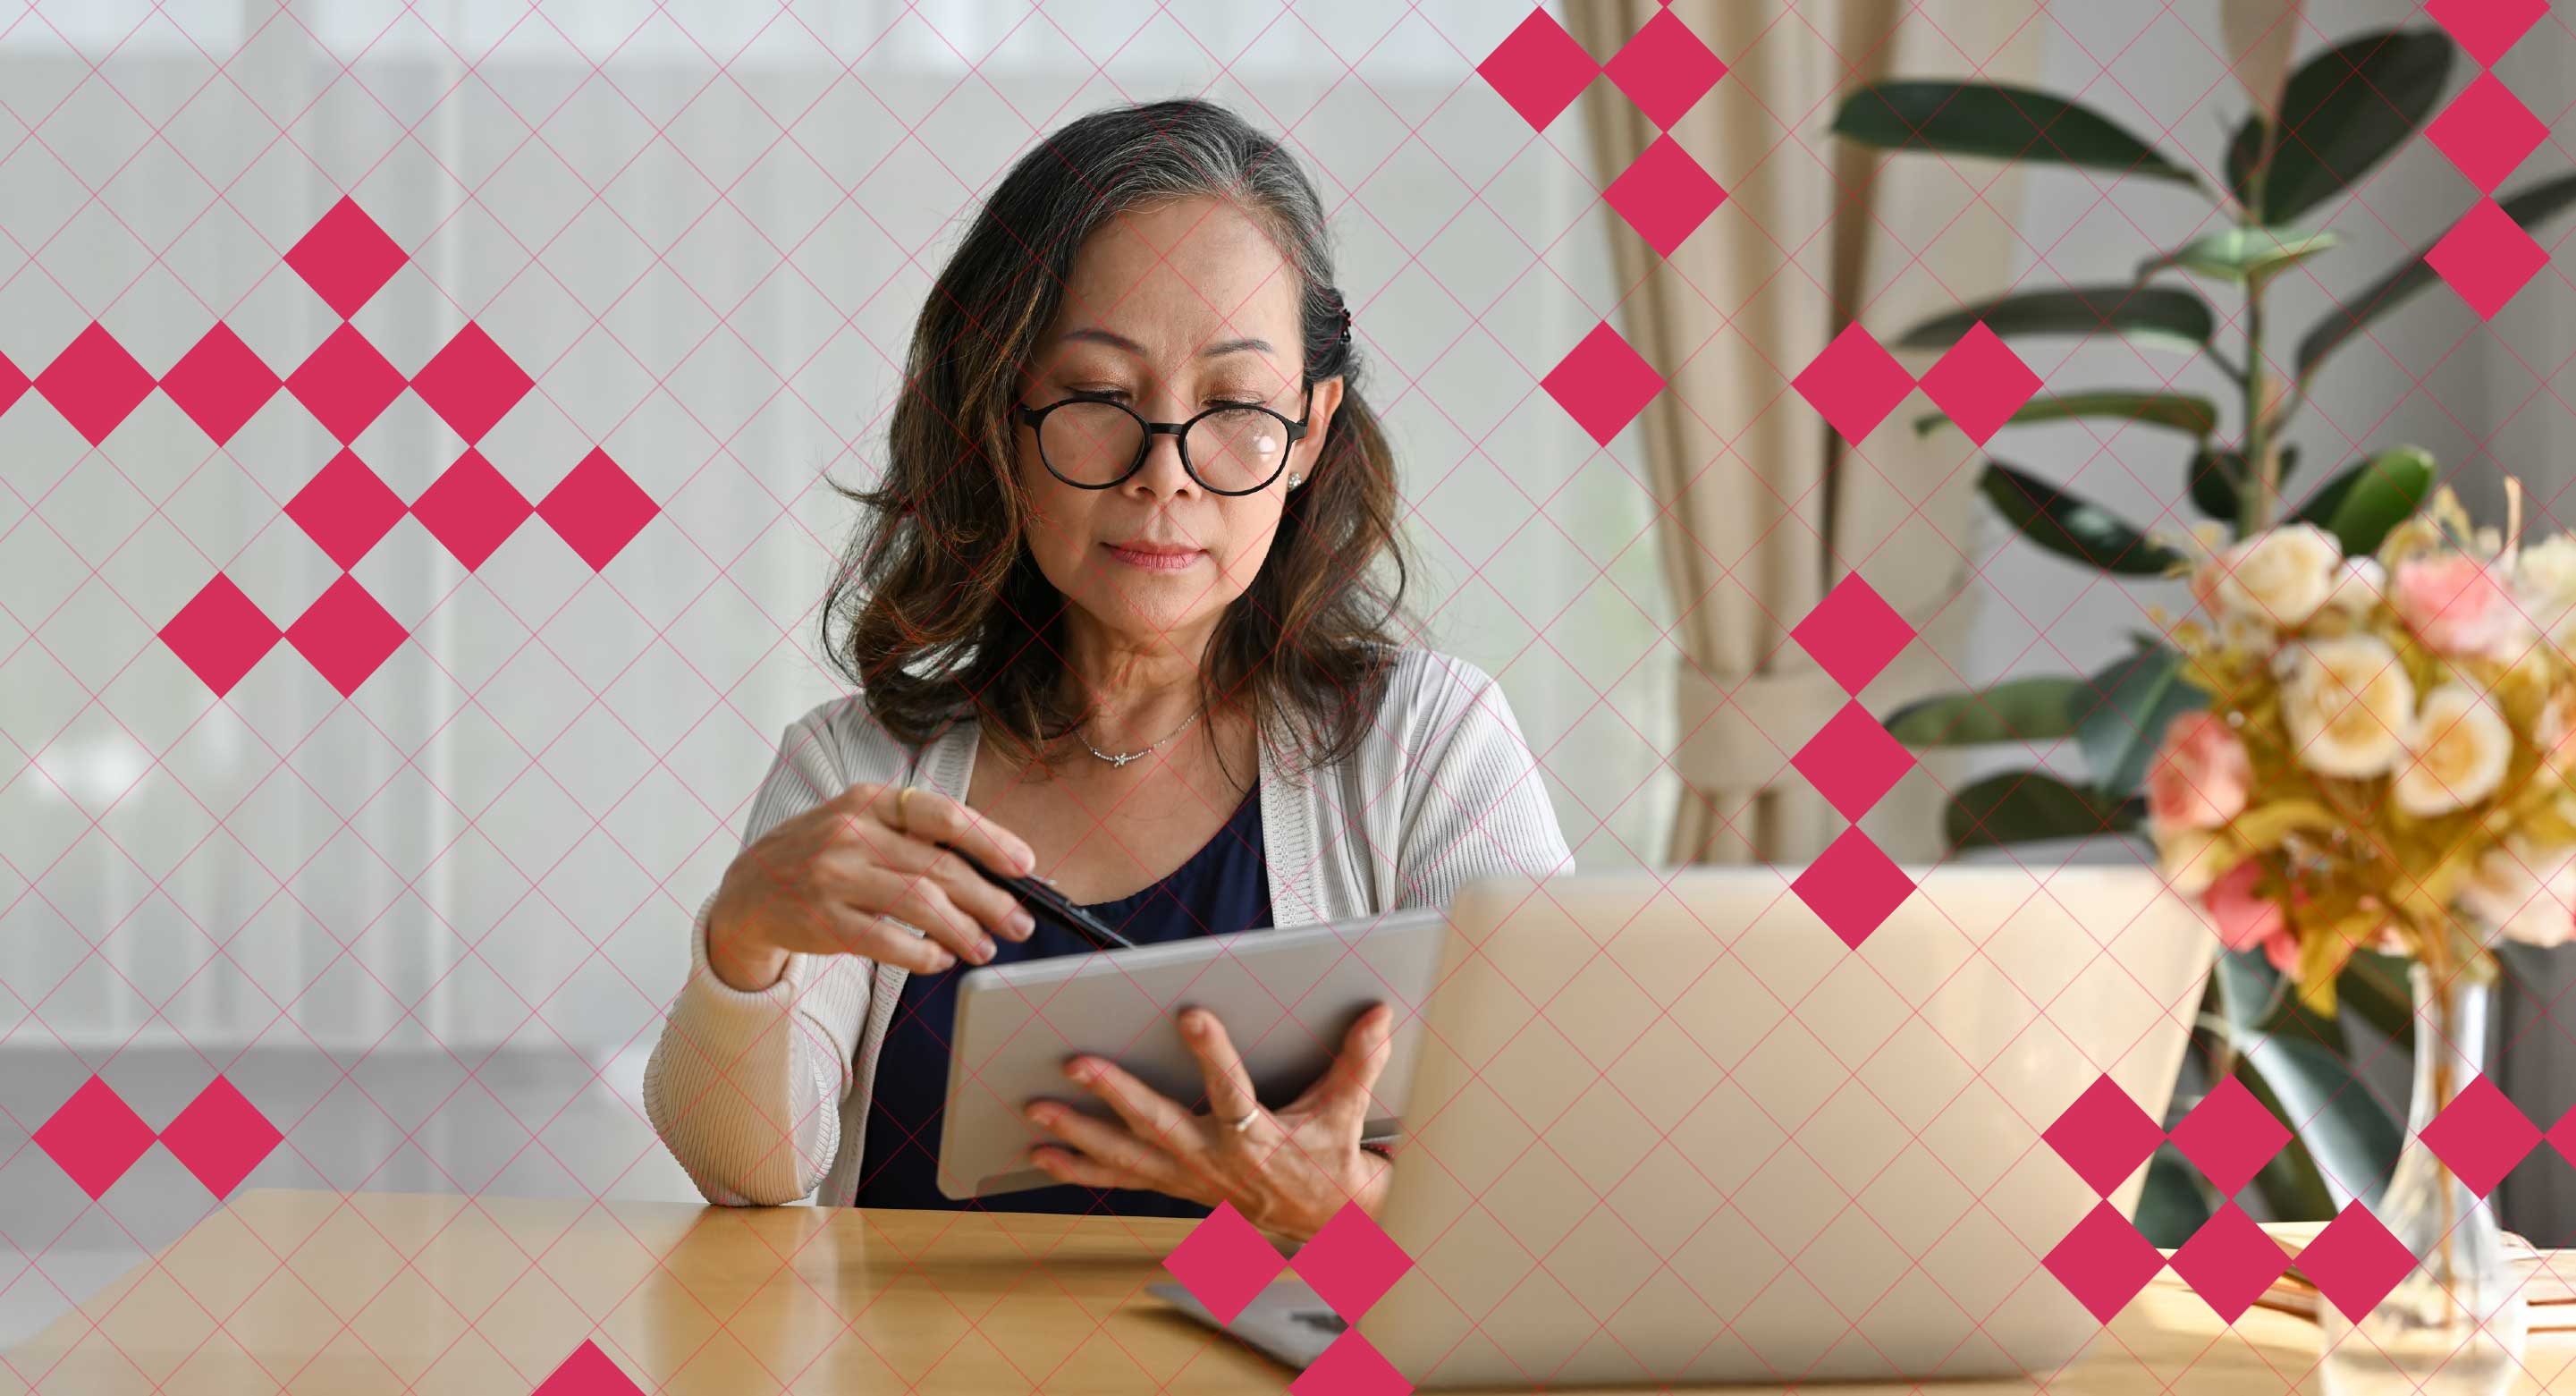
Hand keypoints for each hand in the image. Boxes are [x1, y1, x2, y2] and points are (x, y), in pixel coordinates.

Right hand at [704, 782, 1039, 991]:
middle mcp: (852, 832)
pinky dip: (924, 954)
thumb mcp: (862, 824)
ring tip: (985, 948)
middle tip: (1020, 923)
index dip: (991, 840)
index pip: (944, 816)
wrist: (749, 889)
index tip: (1026, 865)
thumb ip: (917, 837)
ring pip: (921, 904)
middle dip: (990, 899)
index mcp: (871, 801)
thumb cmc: (824, 856)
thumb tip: (995, 868)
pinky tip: (941, 959)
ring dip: (964, 931)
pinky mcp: (823, 920)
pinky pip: (888, 941)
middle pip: (941, 867)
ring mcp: (834, 876)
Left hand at [1023, 1003, 1398, 1240]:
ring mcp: (1189, 1178)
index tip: (1191, 1014)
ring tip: (1036, 1112)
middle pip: (1159, 1126)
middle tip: (1076, 1065)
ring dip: (1079, 1135)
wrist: (1326, 1224)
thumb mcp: (1349, 1112)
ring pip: (1126, 1157)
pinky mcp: (1174, 1186)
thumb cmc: (1332, 1159)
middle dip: (1115, 1096)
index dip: (1212, 1055)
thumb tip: (1378, 1015)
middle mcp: (1215, 1162)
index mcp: (1259, 1140)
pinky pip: (1119, 1179)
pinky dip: (1079, 1167)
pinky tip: (1042, 1153)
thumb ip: (1359, 1061)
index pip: (1234, 1091)